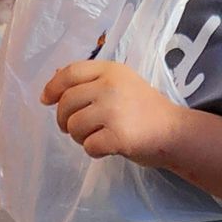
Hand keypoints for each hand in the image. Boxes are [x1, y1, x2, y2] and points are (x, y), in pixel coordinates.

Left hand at [41, 60, 181, 167]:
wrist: (175, 132)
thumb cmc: (145, 109)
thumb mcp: (121, 84)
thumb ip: (91, 81)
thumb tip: (54, 78)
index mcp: (110, 70)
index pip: (70, 73)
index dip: (53, 87)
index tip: (46, 100)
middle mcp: (110, 86)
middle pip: (66, 103)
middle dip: (64, 120)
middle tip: (76, 129)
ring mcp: (114, 111)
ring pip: (74, 126)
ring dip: (80, 137)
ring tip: (97, 136)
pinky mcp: (118, 136)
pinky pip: (89, 146)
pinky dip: (94, 151)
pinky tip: (108, 147)